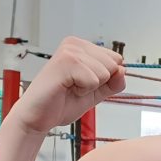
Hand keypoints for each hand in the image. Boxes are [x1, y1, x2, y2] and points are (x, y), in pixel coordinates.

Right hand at [9, 38, 125, 134]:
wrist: (38, 117)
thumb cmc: (61, 103)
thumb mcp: (96, 93)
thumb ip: (113, 83)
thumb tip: (123, 70)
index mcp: (82, 46)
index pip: (116, 59)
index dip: (104, 79)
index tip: (82, 84)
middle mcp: (75, 44)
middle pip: (113, 64)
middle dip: (98, 83)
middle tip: (74, 87)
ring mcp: (70, 50)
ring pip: (105, 72)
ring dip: (89, 88)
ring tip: (69, 88)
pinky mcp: (66, 62)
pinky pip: (94, 80)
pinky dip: (83, 91)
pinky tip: (65, 89)